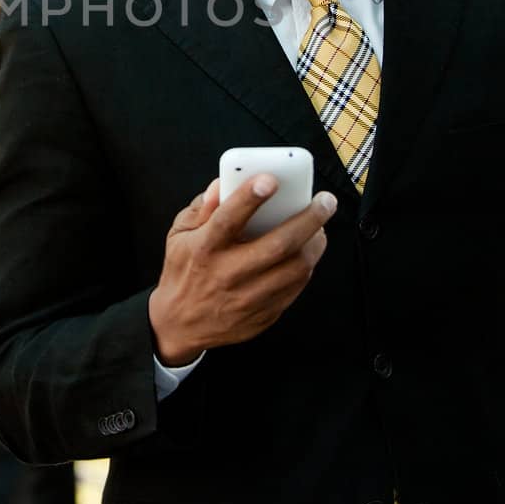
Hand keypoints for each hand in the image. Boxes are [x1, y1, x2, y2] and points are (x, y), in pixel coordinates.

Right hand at [148, 176, 337, 365]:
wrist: (180, 324)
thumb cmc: (184, 270)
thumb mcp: (179, 234)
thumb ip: (202, 207)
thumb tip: (224, 183)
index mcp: (204, 248)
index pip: (228, 219)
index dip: (250, 197)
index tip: (271, 179)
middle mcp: (227, 273)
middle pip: (278, 244)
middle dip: (309, 218)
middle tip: (325, 201)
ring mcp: (248, 298)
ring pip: (296, 267)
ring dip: (316, 242)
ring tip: (320, 227)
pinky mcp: (263, 315)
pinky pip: (296, 287)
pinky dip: (307, 265)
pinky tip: (308, 251)